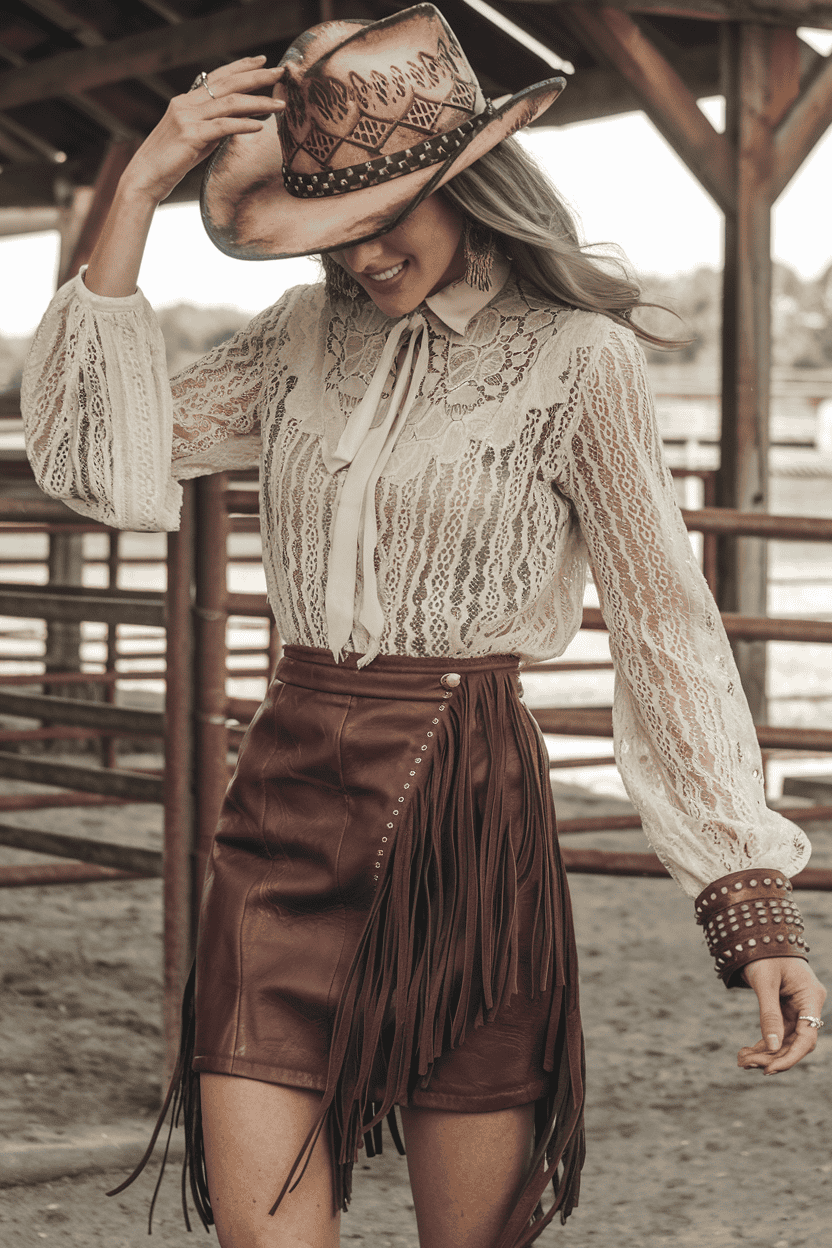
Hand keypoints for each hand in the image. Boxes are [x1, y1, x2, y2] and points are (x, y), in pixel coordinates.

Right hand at [121, 56, 285, 204]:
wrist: (145, 178)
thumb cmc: (172, 162)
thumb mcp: (197, 139)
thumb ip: (214, 126)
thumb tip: (238, 121)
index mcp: (186, 101)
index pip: (218, 77)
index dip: (241, 67)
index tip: (262, 61)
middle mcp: (186, 104)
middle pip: (227, 83)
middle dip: (257, 77)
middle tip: (280, 72)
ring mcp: (187, 118)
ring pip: (229, 104)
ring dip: (258, 103)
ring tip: (281, 104)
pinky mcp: (190, 136)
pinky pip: (223, 127)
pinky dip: (243, 125)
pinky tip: (260, 125)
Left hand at [737, 957, 826, 1073]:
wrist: (759, 934)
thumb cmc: (764, 953)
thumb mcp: (764, 982)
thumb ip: (768, 1014)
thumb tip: (771, 1048)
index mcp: (810, 996)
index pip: (807, 1036)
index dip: (790, 1056)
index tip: (769, 1069)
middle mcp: (808, 1004)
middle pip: (795, 1041)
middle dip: (771, 1056)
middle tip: (743, 1063)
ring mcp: (798, 1008)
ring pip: (785, 1040)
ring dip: (765, 1052)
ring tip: (741, 1060)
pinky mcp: (786, 1009)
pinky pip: (778, 1032)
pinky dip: (764, 1042)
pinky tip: (747, 1052)